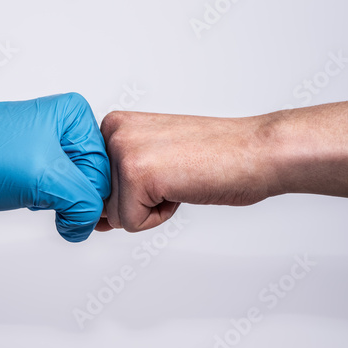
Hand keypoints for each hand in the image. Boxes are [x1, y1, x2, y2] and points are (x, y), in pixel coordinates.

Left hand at [0, 93, 110, 241]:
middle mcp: (64, 125)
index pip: (104, 170)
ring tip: (28, 190)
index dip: (87, 196)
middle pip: (91, 179)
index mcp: (75, 115)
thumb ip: (84, 201)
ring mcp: (48, 143)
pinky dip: (45, 201)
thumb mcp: (44, 178)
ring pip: (74, 187)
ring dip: (56, 201)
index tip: (67, 208)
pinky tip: (24, 193)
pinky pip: (56, 188)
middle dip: (70, 197)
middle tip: (43, 196)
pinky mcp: (33, 160)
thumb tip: (89, 221)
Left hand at [97, 102, 347, 232]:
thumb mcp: (152, 160)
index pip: (96, 184)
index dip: (131, 191)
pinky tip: (182, 188)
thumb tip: (91, 221)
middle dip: (139, 201)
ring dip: (150, 209)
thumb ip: (117, 185)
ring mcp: (122, 150)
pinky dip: (160, 217)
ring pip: (115, 214)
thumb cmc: (213, 157)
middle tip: (174, 175)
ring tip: (179, 180)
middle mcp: (112, 131)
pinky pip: (130, 223)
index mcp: (113, 125)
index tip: (160, 173)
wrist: (256, 151)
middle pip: (103, 200)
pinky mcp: (136, 173)